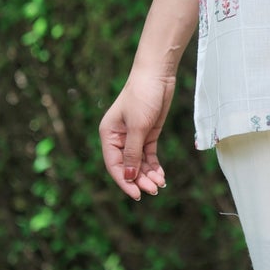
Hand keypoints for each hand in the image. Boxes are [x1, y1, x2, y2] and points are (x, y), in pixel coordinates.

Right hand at [99, 72, 176, 200]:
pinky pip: (148, 156)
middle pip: (128, 166)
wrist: (158, 75)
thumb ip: (133, 153)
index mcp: (108, 135)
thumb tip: (129, 176)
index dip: (124, 181)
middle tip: (153, 190)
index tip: (137, 194)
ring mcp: (133, 137)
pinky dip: (154, 166)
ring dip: (148, 175)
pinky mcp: (147, 134)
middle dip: (140, 179)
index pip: (114, 165)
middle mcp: (119, 138)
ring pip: (139, 163)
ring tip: (159, 185)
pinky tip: (161, 175)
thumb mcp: (138, 127)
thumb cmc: (143, 96)